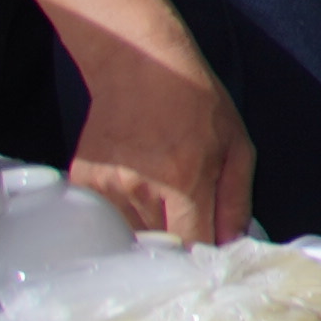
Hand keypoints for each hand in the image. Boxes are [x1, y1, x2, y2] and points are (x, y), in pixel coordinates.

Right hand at [72, 53, 253, 244]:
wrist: (140, 67)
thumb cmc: (196, 102)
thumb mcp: (237, 146)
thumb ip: (236, 201)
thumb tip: (233, 242)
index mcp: (184, 182)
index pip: (193, 245)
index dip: (204, 252)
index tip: (211, 249)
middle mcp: (141, 190)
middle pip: (160, 247)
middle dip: (179, 243)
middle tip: (189, 225)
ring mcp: (107, 188)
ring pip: (131, 237)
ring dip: (149, 232)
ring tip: (162, 203)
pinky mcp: (84, 183)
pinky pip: (105, 219)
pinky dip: (123, 217)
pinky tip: (138, 193)